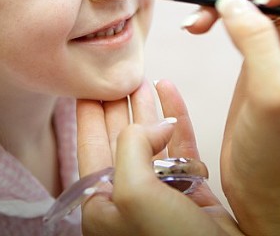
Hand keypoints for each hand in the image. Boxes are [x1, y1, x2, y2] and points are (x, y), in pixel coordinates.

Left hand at [77, 80, 238, 235]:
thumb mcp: (135, 193)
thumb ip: (131, 147)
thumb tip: (152, 125)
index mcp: (103, 206)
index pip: (90, 147)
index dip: (89, 113)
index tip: (87, 84)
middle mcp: (129, 201)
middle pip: (121, 140)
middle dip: (119, 105)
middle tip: (120, 74)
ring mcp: (162, 198)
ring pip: (153, 143)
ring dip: (149, 110)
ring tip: (145, 80)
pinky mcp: (193, 196)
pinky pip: (183, 150)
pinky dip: (179, 122)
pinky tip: (172, 98)